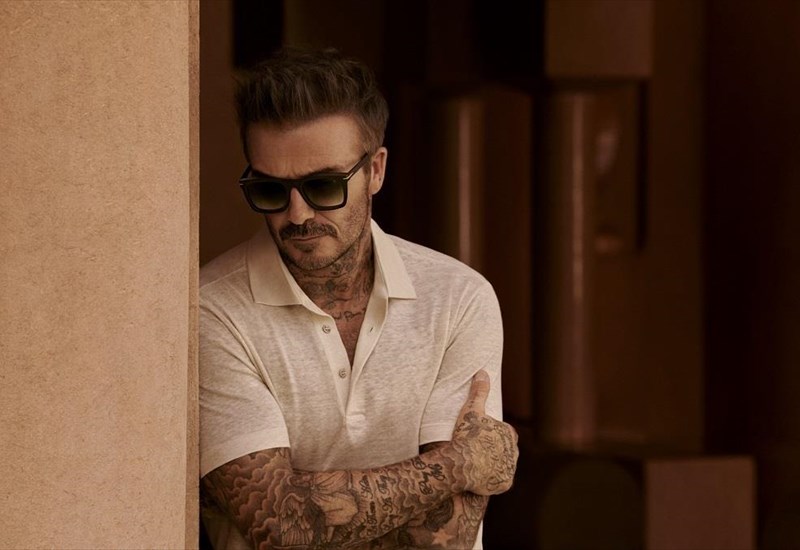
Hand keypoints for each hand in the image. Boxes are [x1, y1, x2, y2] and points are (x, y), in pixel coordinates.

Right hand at [449, 370, 518, 495]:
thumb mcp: (471, 410)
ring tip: (478, 465)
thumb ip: (479, 392)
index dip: (492, 433)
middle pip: (504, 449)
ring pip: (502, 465)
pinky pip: (499, 481)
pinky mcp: (505, 483)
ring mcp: (510, 468)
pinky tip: (482, 478)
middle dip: (494, 450)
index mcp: (509, 433)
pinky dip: (492, 480)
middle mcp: (514, 451)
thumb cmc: (467, 435)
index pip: (504, 432)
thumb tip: (482, 372)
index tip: (480, 436)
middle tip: (476, 451)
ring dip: (493, 465)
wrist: (463, 463)